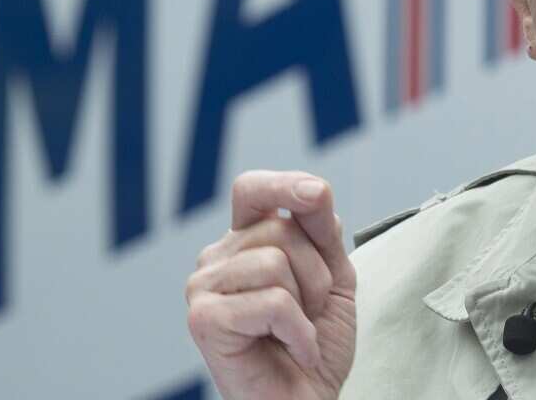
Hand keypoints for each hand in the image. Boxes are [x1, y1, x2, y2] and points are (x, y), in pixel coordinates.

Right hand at [186, 171, 356, 399]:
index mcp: (242, 243)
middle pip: (280, 228)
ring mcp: (203, 288)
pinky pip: (273, 302)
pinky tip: (294, 350)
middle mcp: (216, 260)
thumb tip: (312, 189)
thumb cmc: (314, 345)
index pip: (253, 190)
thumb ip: (322, 231)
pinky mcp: (204, 320)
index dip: (284, 184)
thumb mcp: (332, 276)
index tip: (316, 194)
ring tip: (298, 332)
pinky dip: (299, 332)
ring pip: (276, 262)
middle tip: (309, 313)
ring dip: (307, 306)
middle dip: (316, 273)